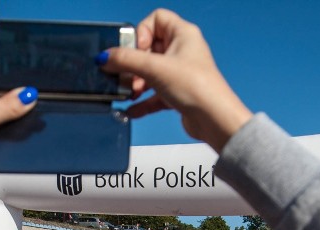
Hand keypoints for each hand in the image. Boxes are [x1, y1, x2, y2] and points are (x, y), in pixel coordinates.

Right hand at [100, 9, 252, 151]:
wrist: (215, 120)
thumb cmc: (197, 87)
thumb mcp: (155, 68)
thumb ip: (126, 60)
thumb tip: (105, 57)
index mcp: (183, 34)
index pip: (156, 20)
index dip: (142, 33)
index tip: (136, 50)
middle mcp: (182, 51)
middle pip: (148, 49)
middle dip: (134, 64)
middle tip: (127, 76)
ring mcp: (179, 73)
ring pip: (149, 72)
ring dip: (136, 83)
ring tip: (130, 93)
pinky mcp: (177, 94)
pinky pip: (153, 94)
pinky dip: (142, 102)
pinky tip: (131, 110)